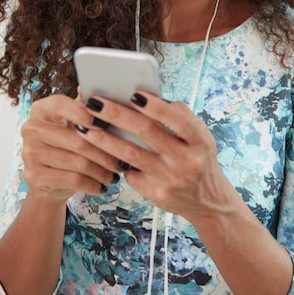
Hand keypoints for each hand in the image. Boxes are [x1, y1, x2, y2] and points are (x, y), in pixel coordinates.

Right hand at [21, 94, 122, 201]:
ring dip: (102, 170)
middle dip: (105, 150)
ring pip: (78, 162)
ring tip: (117, 172)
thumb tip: (97, 84)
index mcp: (40, 109)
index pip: (59, 104)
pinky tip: (103, 185)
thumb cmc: (68, 144)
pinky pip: (72, 180)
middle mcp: (31, 129)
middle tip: (124, 158)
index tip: (105, 122)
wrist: (50, 180)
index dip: (82, 112)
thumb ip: (84, 105)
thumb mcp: (74, 123)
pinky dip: (93, 184)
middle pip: (76, 139)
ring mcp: (29, 153)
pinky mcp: (33, 176)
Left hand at [79, 92, 233, 221]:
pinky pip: (131, 174)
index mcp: (200, 141)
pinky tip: (102, 152)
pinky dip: (116, 160)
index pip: (178, 119)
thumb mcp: (200, 135)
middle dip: (117, 115)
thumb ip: (179, 115)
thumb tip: (147, 97)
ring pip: (130, 155)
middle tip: (94, 103)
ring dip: (104, 139)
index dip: (155, 106)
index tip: (133, 93)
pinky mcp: (157, 195)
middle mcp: (187, 161)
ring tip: (86, 127)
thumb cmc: (199, 157)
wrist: (207, 200)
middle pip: (147, 133)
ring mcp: (171, 179)